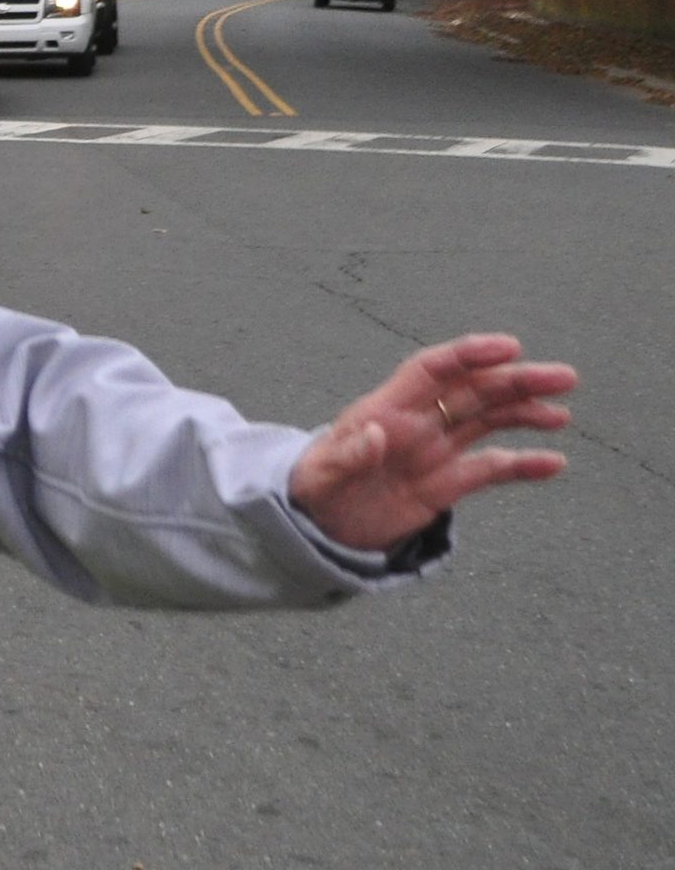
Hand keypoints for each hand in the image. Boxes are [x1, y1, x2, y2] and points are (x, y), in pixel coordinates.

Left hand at [289, 334, 574, 551]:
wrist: (315, 526)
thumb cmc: (311, 490)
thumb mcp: (319, 476)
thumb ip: (347, 456)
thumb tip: (374, 433)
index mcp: (385, 411)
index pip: (432, 370)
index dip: (469, 355)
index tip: (509, 347)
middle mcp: (416, 424)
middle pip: (472, 391)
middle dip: (516, 381)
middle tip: (563, 377)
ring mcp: (433, 452)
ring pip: (487, 422)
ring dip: (524, 413)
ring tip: (561, 414)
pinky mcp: (444, 484)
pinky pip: (489, 469)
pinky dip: (521, 464)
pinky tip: (552, 463)